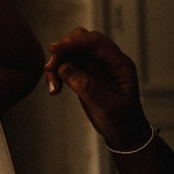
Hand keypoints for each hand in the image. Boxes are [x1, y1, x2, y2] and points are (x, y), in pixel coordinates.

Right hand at [45, 28, 150, 150]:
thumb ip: (86, 87)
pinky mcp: (85, 73)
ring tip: (52, 85)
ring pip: (71, 52)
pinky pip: (67, 64)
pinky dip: (57, 73)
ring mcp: (96, 65)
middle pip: (82, 40)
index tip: (54, 49)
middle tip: (50, 67)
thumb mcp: (105, 107)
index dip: (74, 42)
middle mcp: (107, 60)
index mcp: (119, 64)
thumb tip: (64, 67)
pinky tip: (54, 89)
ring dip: (57, 64)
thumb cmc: (121, 121)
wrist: (123, 133)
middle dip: (63, 50)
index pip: (96, 42)